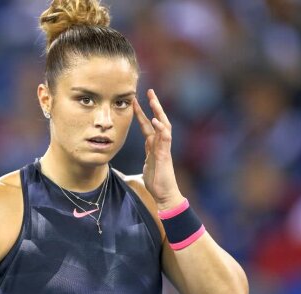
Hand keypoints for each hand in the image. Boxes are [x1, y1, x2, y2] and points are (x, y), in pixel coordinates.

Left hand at [133, 89, 184, 209]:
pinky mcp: (165, 155)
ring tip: (154, 99)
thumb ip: (146, 156)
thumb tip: (137, 153)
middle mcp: (160, 144)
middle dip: (154, 105)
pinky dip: (160, 128)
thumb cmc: (156, 182)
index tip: (134, 102)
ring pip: (163, 125)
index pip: (148, 125)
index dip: (141, 113)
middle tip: (149, 91)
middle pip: (158, 120)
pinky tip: (156, 120)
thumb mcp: (146, 166)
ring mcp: (164, 148)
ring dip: (159, 112)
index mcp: (154, 145)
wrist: (165, 195)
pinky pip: (164, 138)